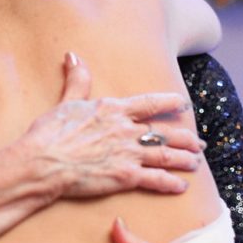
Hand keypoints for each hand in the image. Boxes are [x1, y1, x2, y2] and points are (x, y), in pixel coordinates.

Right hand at [20, 52, 204, 198]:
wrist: (44, 162)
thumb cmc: (51, 133)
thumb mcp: (66, 102)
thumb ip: (77, 80)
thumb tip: (73, 56)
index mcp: (114, 110)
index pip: (150, 103)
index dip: (169, 102)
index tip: (183, 104)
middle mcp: (126, 130)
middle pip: (165, 133)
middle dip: (185, 138)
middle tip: (199, 143)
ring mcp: (129, 154)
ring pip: (166, 156)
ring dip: (184, 160)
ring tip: (196, 163)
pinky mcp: (126, 177)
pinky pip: (155, 179)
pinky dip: (170, 183)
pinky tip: (181, 186)